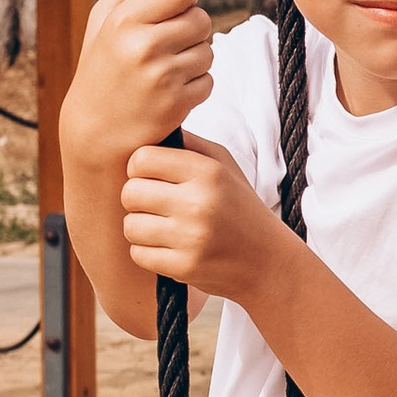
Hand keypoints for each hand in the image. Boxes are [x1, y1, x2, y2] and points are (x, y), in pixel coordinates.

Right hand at [62, 0, 213, 179]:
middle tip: (171, 44)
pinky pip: (209, 81)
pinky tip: (171, 92)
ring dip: (195, 59)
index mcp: (124, 21)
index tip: (175, 9)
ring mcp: (162, 76)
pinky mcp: (177, 104)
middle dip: (192, 30)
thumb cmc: (100, 73)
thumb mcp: (100, 25)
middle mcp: (144, 46)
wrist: (94, 134)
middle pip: (201, 19)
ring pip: (208, 51)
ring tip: (167, 70)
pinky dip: (196, 86)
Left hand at [120, 137, 283, 306]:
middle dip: (137, 199)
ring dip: (140, 227)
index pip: (142, 159)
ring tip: (161, 226)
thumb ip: (187, 144)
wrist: (266, 259)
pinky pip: (138, 254)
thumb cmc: (238, 207)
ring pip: (130, 226)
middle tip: (154, 204)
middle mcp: (199, 203)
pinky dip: (147, 252)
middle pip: (131, 193)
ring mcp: (191, 238)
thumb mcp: (223, 165)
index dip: (138, 168)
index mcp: (208, 172)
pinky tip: (167, 247)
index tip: (150, 177)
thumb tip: (148, 130)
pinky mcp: (184, 267)